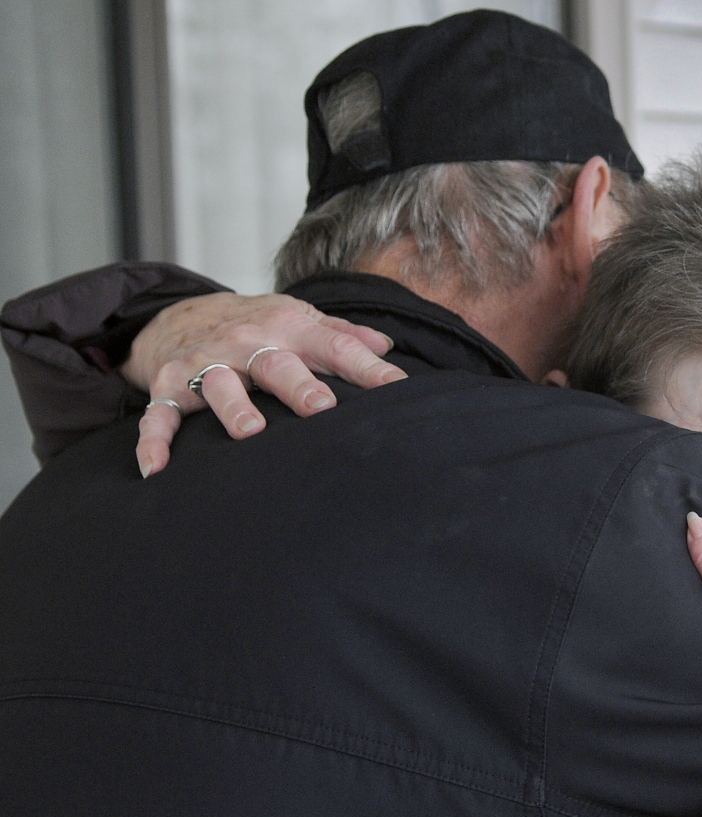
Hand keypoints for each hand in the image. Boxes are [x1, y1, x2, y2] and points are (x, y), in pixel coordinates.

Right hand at [124, 293, 407, 476]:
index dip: (367, 368)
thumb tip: (389, 347)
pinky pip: (160, 414)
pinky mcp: (170, 385)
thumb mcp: (300, 319)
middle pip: (276, 363)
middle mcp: (248, 344)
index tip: (397, 387)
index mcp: (288, 328)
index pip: (334, 347)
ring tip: (251, 433)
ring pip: (220, 385)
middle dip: (298, 385)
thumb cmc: (256, 324)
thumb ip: (343, 336)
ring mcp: (206, 364)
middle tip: (321, 408)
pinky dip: (154, 441)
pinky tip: (157, 469)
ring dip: (234, 408)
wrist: (181, 312)